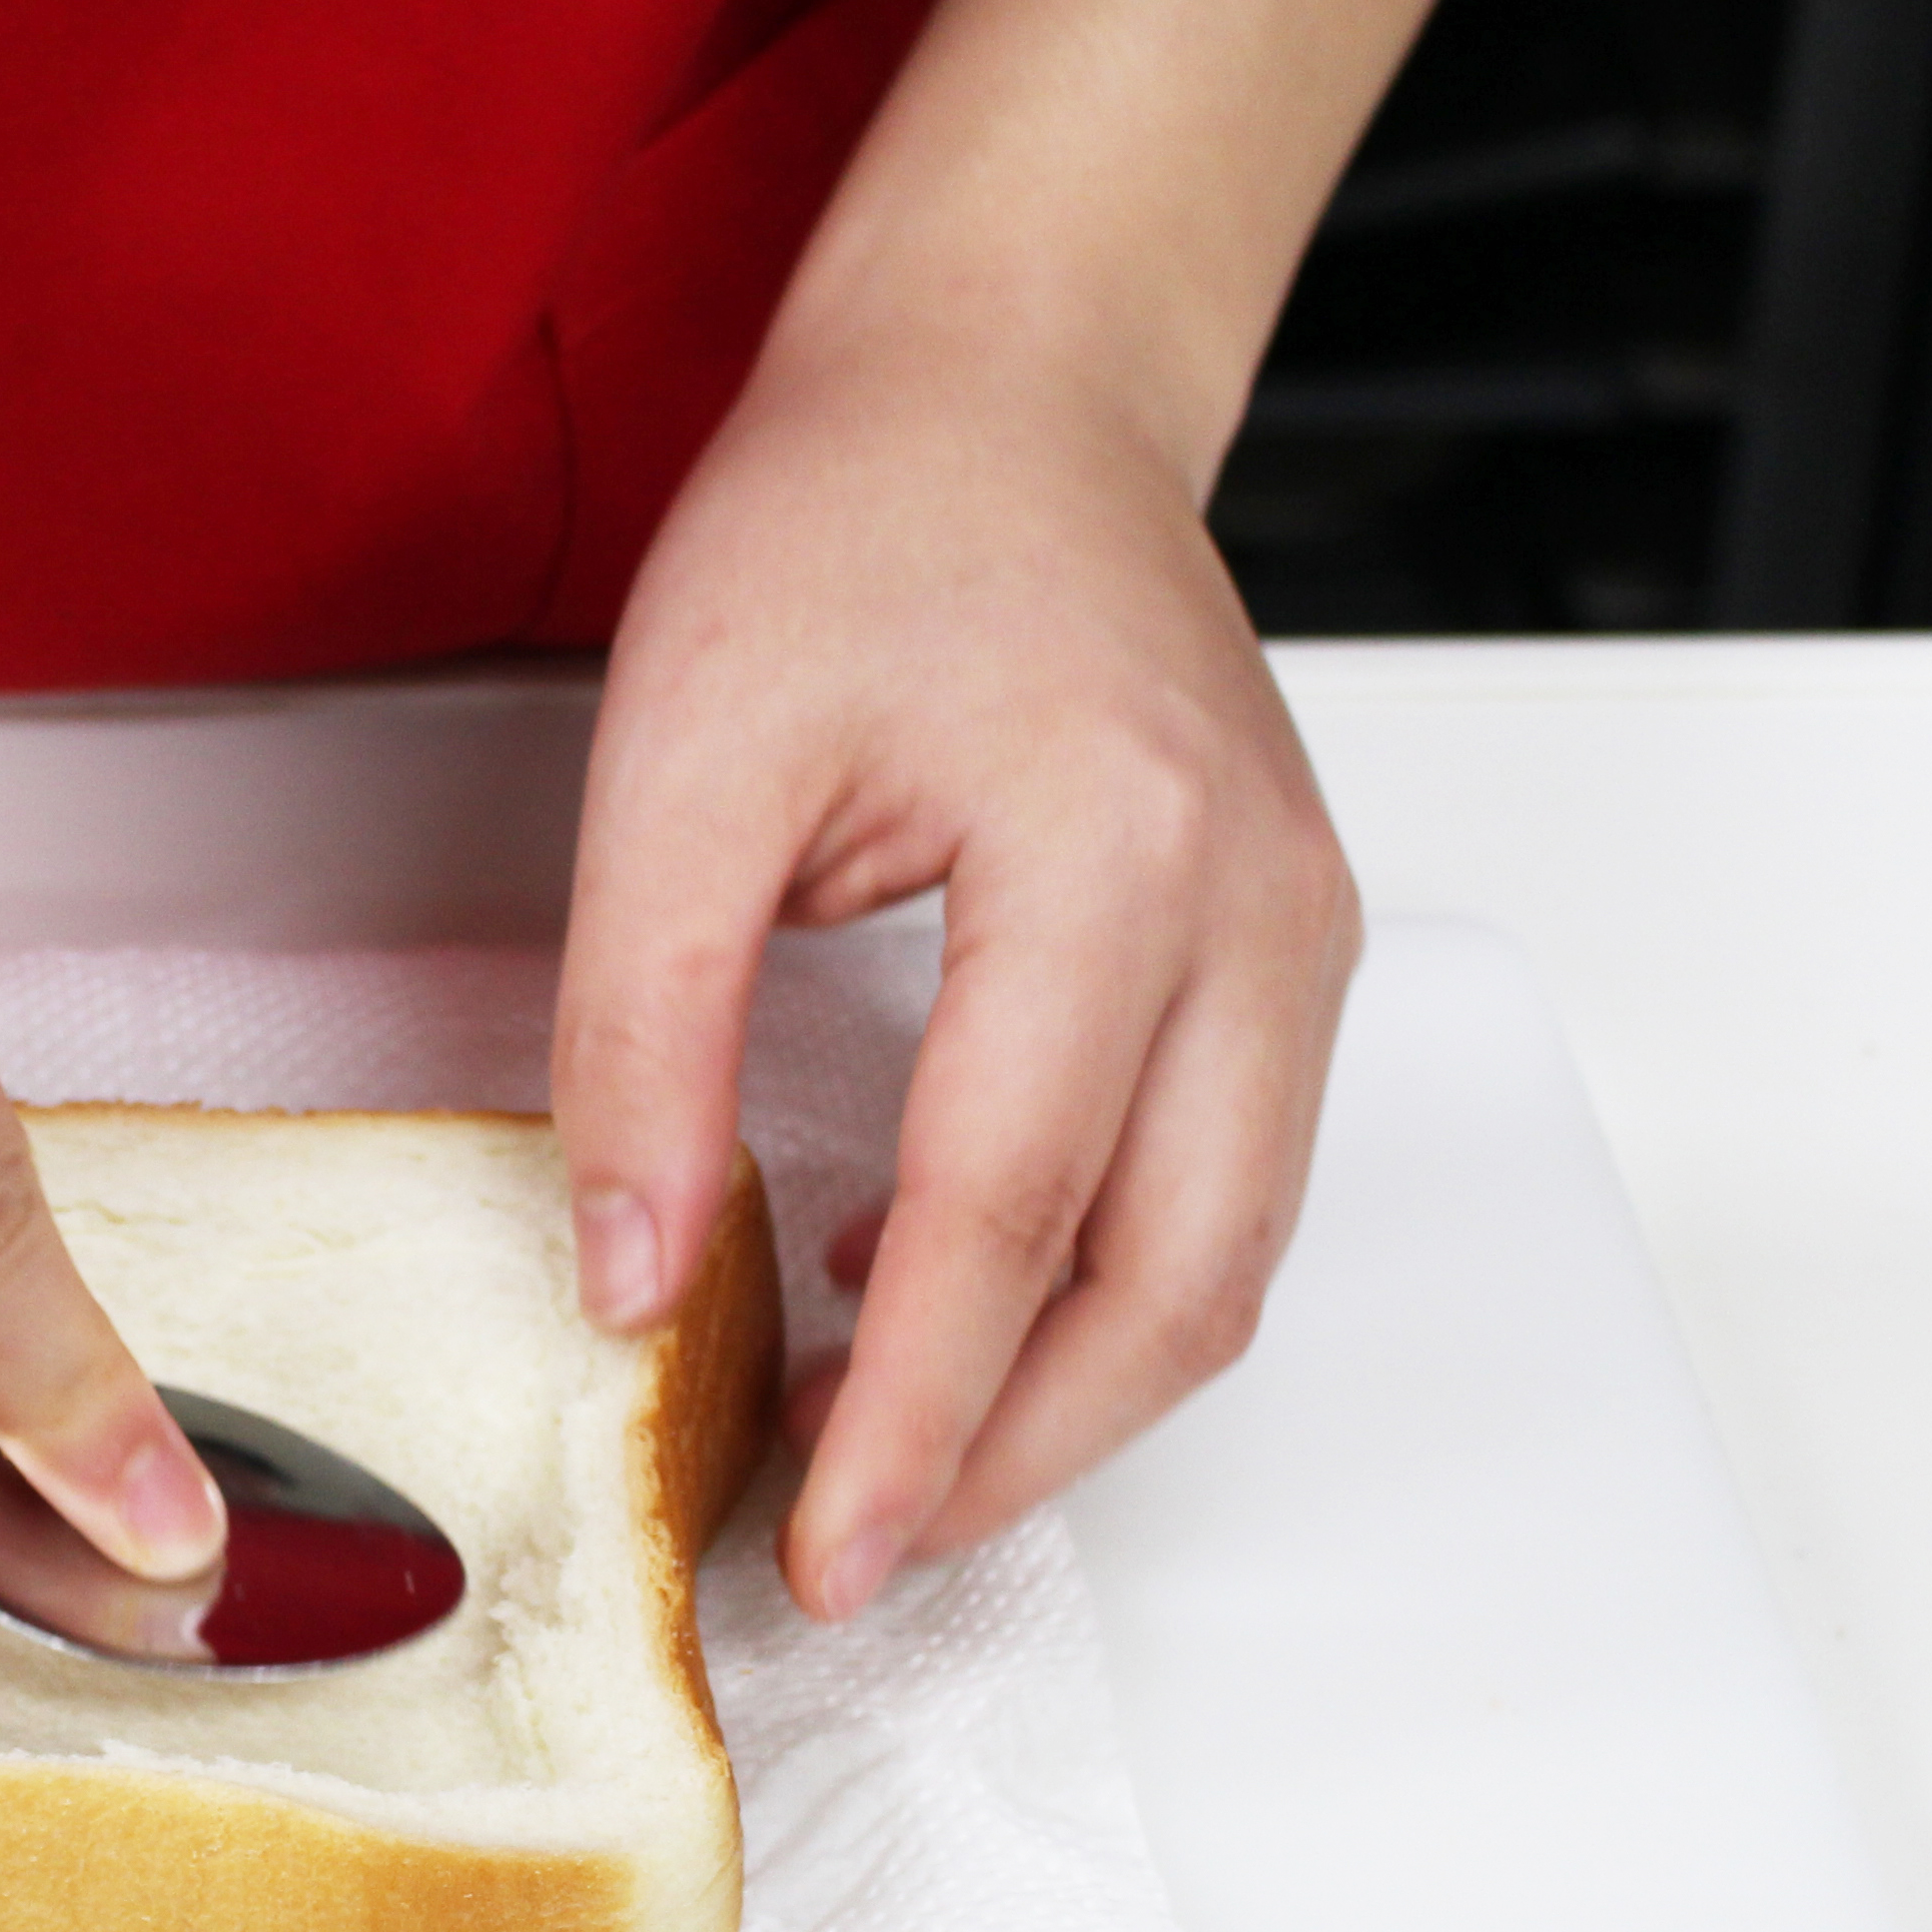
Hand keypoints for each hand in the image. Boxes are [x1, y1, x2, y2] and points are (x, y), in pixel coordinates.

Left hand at [551, 315, 1360, 1618]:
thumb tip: (633, 1279)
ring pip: (1225, 1259)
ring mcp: (1299, 929)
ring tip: (883, 1454)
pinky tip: (935, 1290)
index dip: (915, 1412)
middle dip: (1017, 1456)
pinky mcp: (1285, 941)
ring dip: (1067, 1394)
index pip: (1013, 1212)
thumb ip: (643, 1027)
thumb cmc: (859, 515)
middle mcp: (1256, 906)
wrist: (1008, 380)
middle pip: (1177, 1283)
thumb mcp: (680, 756)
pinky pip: (1223, 1175)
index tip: (815, 1545)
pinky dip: (1098, 1280)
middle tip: (851, 1550)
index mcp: (1112, 846)